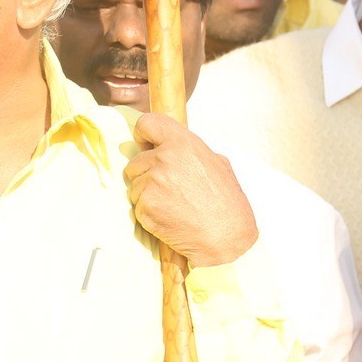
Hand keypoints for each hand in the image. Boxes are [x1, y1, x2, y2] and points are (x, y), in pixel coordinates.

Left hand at [126, 113, 258, 267]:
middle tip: (171, 189)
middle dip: (147, 174)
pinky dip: (149, 213)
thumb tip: (172, 146)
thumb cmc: (227, 204)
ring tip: (174, 205)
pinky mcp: (145, 205)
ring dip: (148, 195)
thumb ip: (191, 152)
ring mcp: (153, 182)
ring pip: (135, 184)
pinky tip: (170, 217)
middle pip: (136, 161)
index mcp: (184, 144)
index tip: (146, 145)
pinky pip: (137, 205)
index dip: (143, 134)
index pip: (148, 123)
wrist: (227, 238)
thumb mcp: (219, 165)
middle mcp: (165, 159)